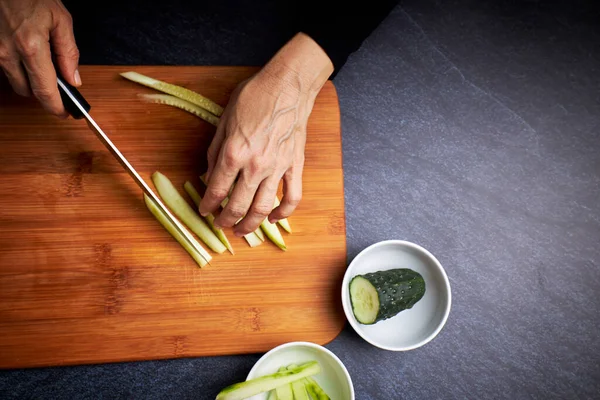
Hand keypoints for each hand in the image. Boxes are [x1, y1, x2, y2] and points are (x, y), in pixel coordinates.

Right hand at [0, 0, 79, 116]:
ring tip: (44, 65)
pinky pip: (6, 68)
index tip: (65, 113)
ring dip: (30, 80)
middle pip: (27, 92)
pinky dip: (19, 67)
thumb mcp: (60, 19)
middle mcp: (8, 52)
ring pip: (15, 81)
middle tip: (60, 90)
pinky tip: (29, 55)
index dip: (56, 107)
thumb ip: (69, 52)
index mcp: (31, 47)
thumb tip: (74, 80)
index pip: (44, 91)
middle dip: (44, 95)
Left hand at [198, 32, 333, 236]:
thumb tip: (209, 175)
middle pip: (237, 206)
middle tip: (220, 224)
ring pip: (263, 208)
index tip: (204, 211)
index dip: (207, 205)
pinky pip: (291, 197)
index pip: (216, 190)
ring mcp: (277, 168)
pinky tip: (272, 218)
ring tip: (241, 230)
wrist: (287, 87)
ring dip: (250, 225)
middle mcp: (255, 165)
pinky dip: (282, 213)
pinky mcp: (295, 166)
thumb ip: (215, 152)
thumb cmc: (254, 98)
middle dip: (225, 220)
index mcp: (234, 153)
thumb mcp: (224, 121)